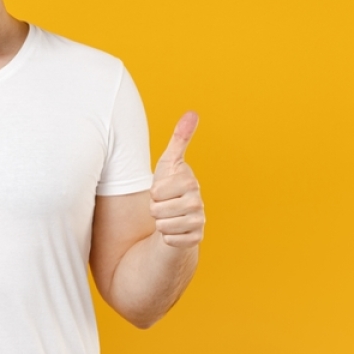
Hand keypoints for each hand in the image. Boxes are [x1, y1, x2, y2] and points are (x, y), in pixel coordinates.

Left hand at [150, 112, 204, 247]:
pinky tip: (174, 231)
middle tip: (164, 205)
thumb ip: (180, 139)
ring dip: (160, 223)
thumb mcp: (169, 162)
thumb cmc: (169, 188)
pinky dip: (167, 237)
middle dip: (155, 209)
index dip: (154, 193)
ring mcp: (200, 222)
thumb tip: (193, 113)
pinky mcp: (196, 240)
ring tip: (168, 217)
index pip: (156, 192)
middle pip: (158, 210)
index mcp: (191, 182)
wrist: (176, 217)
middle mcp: (199, 202)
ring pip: (163, 226)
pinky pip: (170, 240)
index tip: (163, 191)